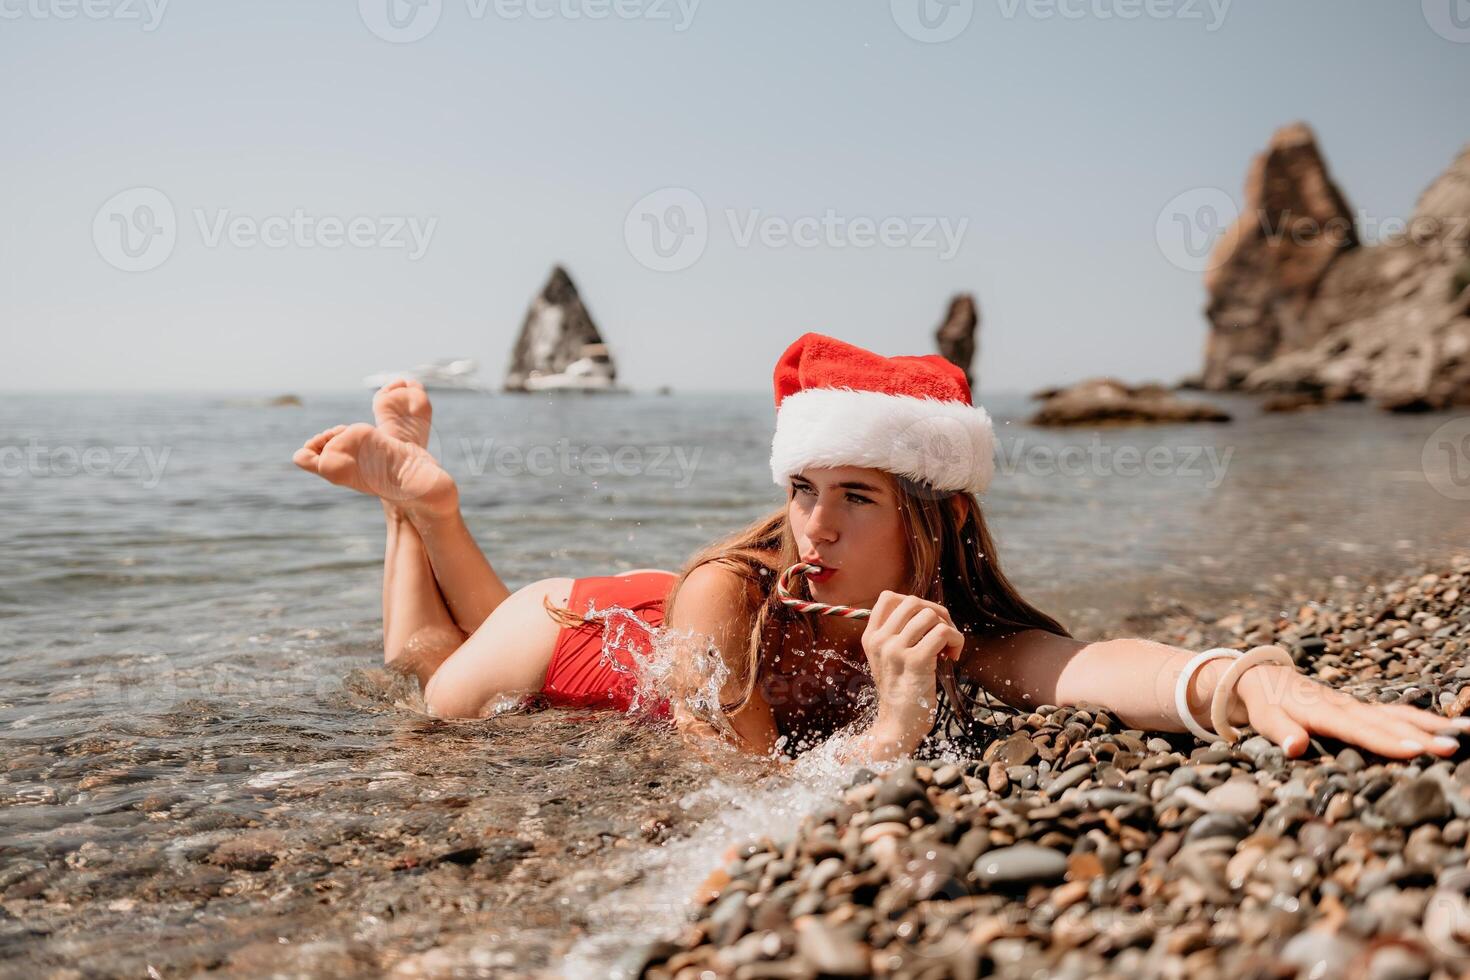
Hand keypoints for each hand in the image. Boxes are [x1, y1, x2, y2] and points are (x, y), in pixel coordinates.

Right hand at [861, 591, 965, 747]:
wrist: (898, 726)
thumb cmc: (902, 692)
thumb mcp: (889, 659)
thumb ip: (899, 634)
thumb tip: (928, 610)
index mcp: (871, 637)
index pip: (889, 597)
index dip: (915, 603)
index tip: (925, 625)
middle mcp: (879, 640)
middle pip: (913, 602)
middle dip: (937, 613)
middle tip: (943, 636)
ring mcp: (895, 650)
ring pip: (931, 615)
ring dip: (949, 628)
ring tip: (948, 649)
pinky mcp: (915, 661)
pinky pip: (943, 632)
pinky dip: (956, 641)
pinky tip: (953, 658)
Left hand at [1233, 664, 1469, 758]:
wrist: (1265, 676)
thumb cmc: (1265, 703)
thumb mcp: (1265, 719)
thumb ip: (1281, 732)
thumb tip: (1295, 748)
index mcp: (1324, 713)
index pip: (1359, 730)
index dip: (1386, 741)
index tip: (1415, 751)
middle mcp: (1347, 708)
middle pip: (1388, 723)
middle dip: (1420, 736)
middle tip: (1452, 748)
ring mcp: (1358, 707)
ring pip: (1399, 715)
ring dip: (1430, 725)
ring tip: (1463, 734)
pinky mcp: (1363, 709)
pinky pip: (1397, 713)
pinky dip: (1423, 719)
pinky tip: (1450, 726)